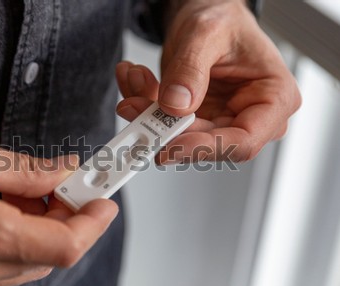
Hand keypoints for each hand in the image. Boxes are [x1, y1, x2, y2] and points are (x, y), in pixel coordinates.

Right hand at [0, 123, 117, 285]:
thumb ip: (27, 170)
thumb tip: (65, 172)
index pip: (63, 245)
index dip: (93, 225)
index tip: (104, 202)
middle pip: (50, 255)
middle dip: (70, 221)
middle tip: (69, 186)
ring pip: (30, 260)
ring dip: (46, 228)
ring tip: (34, 190)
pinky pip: (6, 263)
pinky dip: (22, 238)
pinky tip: (13, 207)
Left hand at [117, 0, 300, 162]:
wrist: (209, 14)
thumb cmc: (224, 20)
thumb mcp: (206, 32)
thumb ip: (190, 68)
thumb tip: (176, 105)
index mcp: (274, 98)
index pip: (244, 141)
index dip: (205, 148)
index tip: (170, 145)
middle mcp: (250, 116)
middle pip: (206, 142)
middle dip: (164, 128)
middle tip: (134, 107)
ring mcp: (222, 120)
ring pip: (179, 137)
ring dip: (148, 113)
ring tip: (135, 79)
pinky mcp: (197, 120)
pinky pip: (166, 125)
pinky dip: (144, 105)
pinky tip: (135, 80)